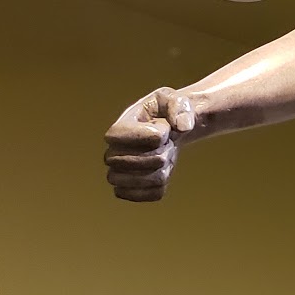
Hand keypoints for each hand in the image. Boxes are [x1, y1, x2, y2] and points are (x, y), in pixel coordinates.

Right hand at [104, 87, 195, 201]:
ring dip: (163, 169)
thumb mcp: (175, 99)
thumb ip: (179, 106)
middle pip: (130, 162)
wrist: (172, 130)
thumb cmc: (169, 112)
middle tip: (168, 144)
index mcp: (118, 129)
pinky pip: (151, 194)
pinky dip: (164, 183)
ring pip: (140, 181)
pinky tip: (164, 170)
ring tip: (166, 156)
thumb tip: (182, 126)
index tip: (163, 130)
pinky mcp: (132, 190)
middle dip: (159, 153)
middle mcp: (112, 152)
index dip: (147, 136)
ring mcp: (119, 173)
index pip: (117, 137)